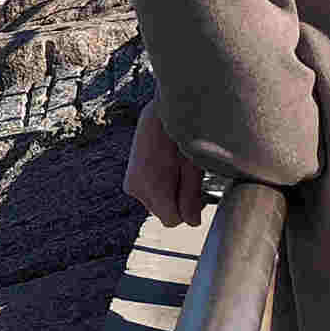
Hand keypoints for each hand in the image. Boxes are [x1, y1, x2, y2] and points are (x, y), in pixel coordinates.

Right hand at [125, 99, 206, 226]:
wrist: (164, 107)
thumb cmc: (184, 134)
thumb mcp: (193, 167)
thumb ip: (191, 198)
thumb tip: (193, 223)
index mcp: (153, 186)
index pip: (172, 220)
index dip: (188, 211)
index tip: (199, 195)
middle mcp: (136, 187)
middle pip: (163, 212)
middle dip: (177, 200)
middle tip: (189, 175)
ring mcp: (130, 181)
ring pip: (155, 202)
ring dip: (168, 192)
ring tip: (178, 166)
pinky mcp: (130, 175)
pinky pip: (148, 191)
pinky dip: (159, 184)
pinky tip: (167, 165)